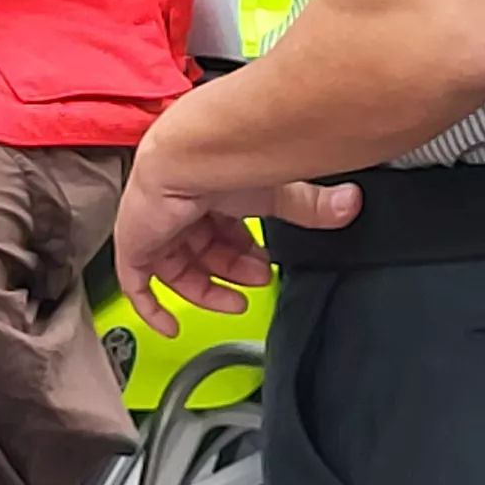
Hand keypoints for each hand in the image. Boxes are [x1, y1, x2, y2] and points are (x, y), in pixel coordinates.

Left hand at [113, 166, 359, 336]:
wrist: (187, 157)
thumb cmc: (223, 161)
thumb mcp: (275, 192)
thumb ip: (309, 205)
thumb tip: (351, 204)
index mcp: (205, 188)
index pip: (221, 226)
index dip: (243, 250)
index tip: (265, 263)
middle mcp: (176, 206)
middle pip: (202, 250)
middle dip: (232, 270)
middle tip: (257, 279)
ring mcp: (152, 226)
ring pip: (176, 269)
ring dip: (208, 290)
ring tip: (236, 302)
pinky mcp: (133, 246)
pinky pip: (138, 287)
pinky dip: (153, 310)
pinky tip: (172, 327)